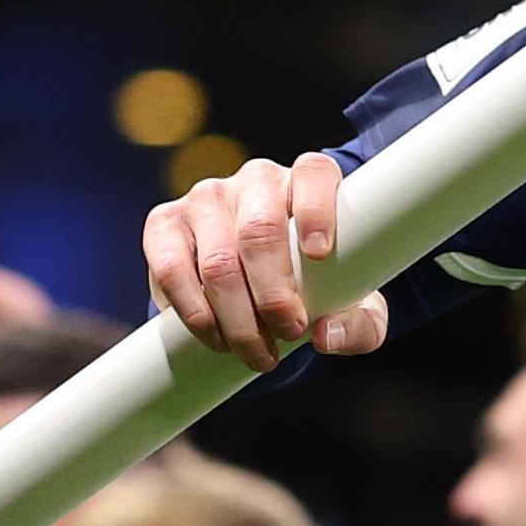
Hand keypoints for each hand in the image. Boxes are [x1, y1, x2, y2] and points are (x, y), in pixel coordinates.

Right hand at [143, 155, 386, 374]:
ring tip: (255, 351)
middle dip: (274, 292)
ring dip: (237, 317)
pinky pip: (171, 268)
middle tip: (289, 332)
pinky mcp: (166, 224)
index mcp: (305, 181)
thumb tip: (326, 337)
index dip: (316, 210)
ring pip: (218, 260)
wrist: (259, 287)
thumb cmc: (317, 287)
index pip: (313, 174)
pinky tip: (214, 336)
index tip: (320, 254)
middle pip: (260, 230)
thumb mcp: (354, 308)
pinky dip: (194, 311)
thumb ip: (360, 325)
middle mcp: (255, 180)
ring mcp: (206, 198)